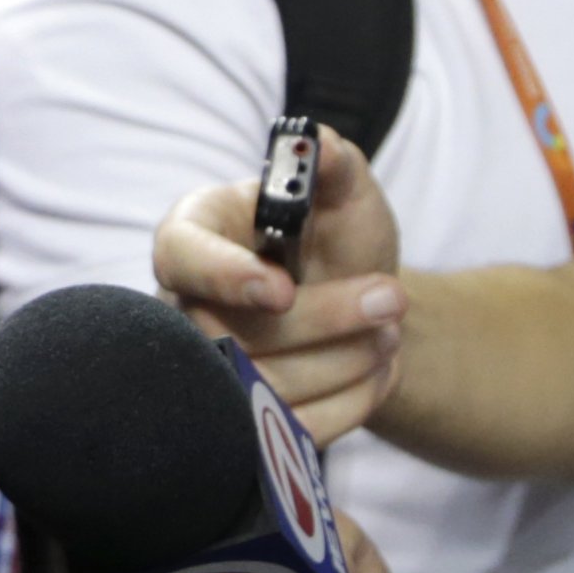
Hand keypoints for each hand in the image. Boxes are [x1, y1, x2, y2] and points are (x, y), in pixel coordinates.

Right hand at [153, 126, 402, 445]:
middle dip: (323, 320)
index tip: (281, 288)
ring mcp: (208, 371)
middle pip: (230, 332)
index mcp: (191, 236)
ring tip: (390, 332)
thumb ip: (332, 165)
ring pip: (265, 386)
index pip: (180, 257)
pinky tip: (380, 369)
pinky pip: (291, 430)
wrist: (355, 307)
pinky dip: (351, 401)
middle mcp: (183, 306)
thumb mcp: (343, 195)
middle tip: (393, 298)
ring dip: (344, 361)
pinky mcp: (245, 421)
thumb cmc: (332, 240)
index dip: (223, 276)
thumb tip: (316, 142)